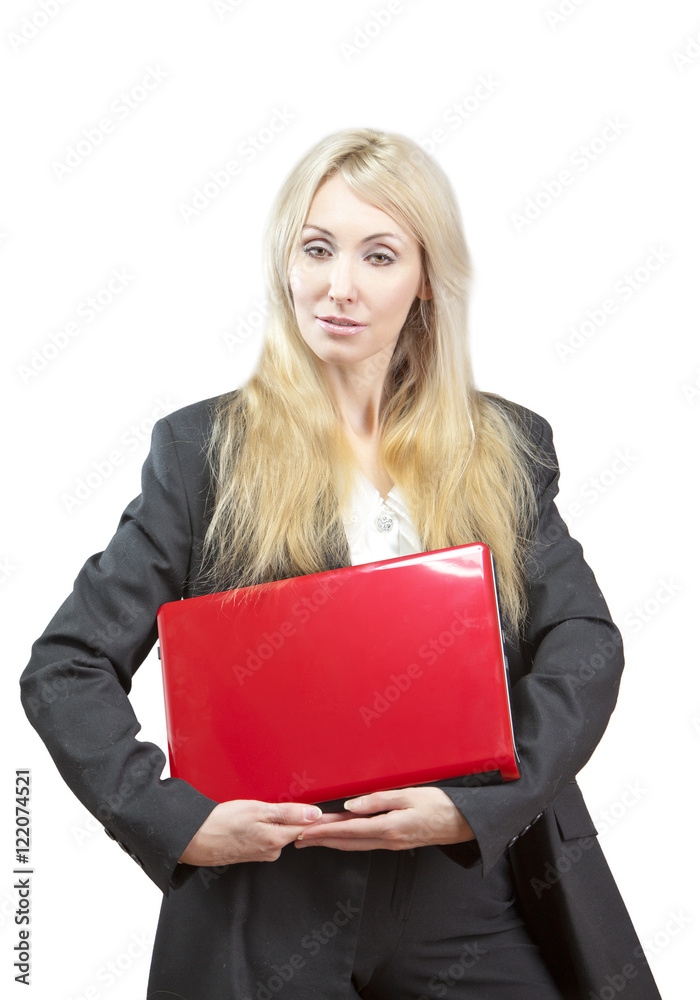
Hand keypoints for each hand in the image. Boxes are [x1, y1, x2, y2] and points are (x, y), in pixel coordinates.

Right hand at [178, 800, 323, 865]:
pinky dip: (270, 828)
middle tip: (315, 806)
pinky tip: (260, 820)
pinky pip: (269, 838)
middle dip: (304, 819)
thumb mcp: (257, 810)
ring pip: (281, 834)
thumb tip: (315, 815)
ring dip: (284, 822)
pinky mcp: (252, 853)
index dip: (324, 820)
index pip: (310, 829)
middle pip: (297, 831)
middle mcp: (272, 850)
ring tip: (280, 808)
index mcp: (276, 839)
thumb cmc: (221, 822)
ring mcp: (262, 853)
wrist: (193, 839)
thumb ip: (288, 813)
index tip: (340, 815)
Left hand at [294, 787, 474, 851]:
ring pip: (355, 844)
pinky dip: (349, 840)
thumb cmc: (440, 805)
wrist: (464, 822)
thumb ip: (378, 800)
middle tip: (299, 838)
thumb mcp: (408, 795)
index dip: (324, 830)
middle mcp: (388, 839)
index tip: (305, 831)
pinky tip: (343, 836)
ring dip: (333, 841)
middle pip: (347, 841)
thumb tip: (352, 805)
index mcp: (388, 827)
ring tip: (314, 838)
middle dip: (321, 840)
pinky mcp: (397, 842)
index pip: (348, 829)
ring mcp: (393, 843)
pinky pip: (366, 843)